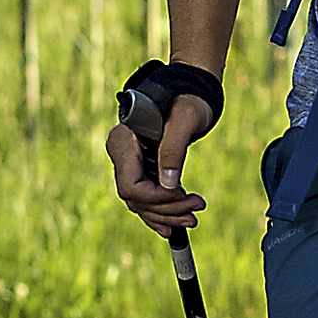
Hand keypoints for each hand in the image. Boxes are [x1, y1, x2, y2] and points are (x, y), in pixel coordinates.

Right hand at [107, 59, 219, 240]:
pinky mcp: (142, 168)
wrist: (191, 92)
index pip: (130, 186)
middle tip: (196, 212)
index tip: (183, 196)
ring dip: (167, 214)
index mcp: (123, 141)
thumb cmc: (188, 100)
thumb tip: (169, 186)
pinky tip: (173, 226)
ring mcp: (129, 163)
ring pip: (141, 202)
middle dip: (166, 209)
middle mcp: (121, 154)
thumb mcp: (185, 119)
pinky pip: (146, 198)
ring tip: (193, 219)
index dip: (155, 199)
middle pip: (136, 198)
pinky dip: (160, 213)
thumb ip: (174, 150)